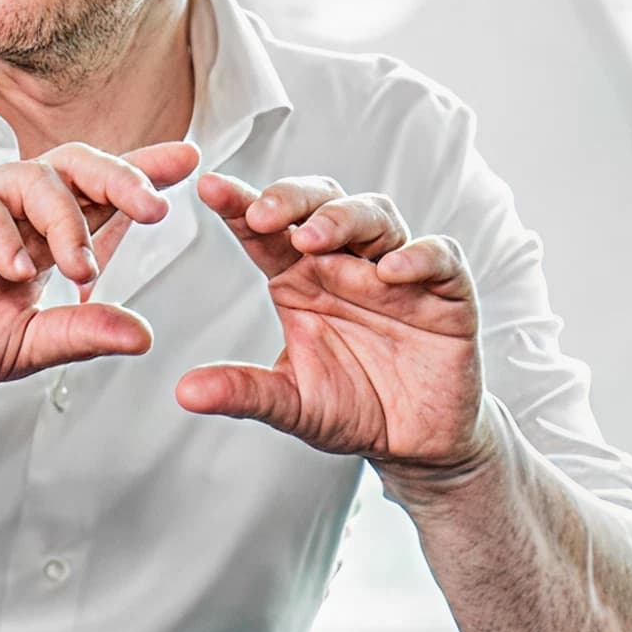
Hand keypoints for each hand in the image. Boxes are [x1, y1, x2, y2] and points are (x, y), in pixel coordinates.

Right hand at [0, 142, 198, 402]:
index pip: (96, 188)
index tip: (191, 159)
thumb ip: (82, 333)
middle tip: (155, 206)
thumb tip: (144, 334)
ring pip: (31, 177)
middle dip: (120, 178)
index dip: (141, 169)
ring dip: (66, 223)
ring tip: (78, 271)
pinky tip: (17, 270)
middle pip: (73, 163)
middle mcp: (7, 204)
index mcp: (38, 230)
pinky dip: (4, 235)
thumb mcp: (27, 344)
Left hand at [174, 173, 485, 470]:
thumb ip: (245, 393)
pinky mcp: (446, 290)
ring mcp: (398, 271)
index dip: (239, 203)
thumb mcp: (293, 404)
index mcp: (301, 278)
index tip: (209, 189)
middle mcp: (347, 262)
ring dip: (345, 218)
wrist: (417, 443)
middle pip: (322, 203)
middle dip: (292, 198)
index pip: (268, 229)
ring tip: (315, 236)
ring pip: (376, 216)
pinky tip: (390, 271)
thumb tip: (185, 392)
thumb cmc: (353, 408)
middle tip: (263, 213)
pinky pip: (439, 256)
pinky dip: (417, 255)